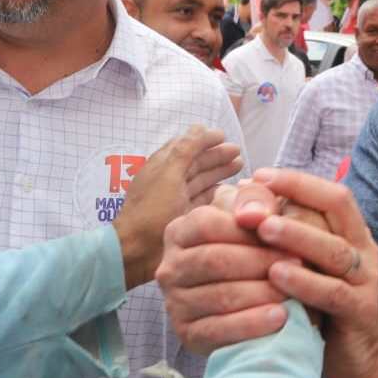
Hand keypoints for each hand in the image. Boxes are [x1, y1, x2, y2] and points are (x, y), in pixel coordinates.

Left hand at [115, 126, 243, 288]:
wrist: (138, 251)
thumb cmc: (152, 210)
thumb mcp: (169, 174)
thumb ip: (185, 150)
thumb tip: (199, 127)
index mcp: (161, 166)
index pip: (184, 146)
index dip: (203, 139)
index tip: (222, 135)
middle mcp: (170, 181)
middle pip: (196, 163)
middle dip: (216, 155)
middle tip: (238, 151)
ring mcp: (177, 200)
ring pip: (201, 181)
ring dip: (219, 172)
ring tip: (239, 165)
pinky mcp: (184, 217)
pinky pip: (203, 200)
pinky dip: (216, 193)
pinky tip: (229, 190)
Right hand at [156, 182, 294, 354]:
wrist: (248, 299)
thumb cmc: (253, 247)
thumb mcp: (252, 215)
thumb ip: (255, 199)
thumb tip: (253, 215)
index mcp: (180, 232)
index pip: (207, 225)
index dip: (247, 230)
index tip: (286, 234)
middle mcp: (169, 267)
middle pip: (214, 260)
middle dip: (260, 262)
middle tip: (300, 264)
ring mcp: (174, 303)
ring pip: (218, 297)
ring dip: (261, 294)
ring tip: (295, 292)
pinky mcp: (186, 334)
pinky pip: (217, 331)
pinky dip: (252, 324)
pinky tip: (280, 318)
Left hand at [246, 168, 377, 377]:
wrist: (366, 362)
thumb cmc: (325, 308)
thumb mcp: (307, 268)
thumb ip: (286, 240)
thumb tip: (242, 204)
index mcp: (351, 234)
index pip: (329, 194)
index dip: (296, 181)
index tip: (258, 176)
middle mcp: (362, 251)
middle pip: (335, 209)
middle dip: (292, 198)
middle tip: (252, 199)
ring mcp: (366, 281)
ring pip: (334, 249)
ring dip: (296, 236)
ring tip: (262, 229)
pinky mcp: (361, 313)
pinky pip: (334, 292)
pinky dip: (305, 282)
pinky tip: (276, 276)